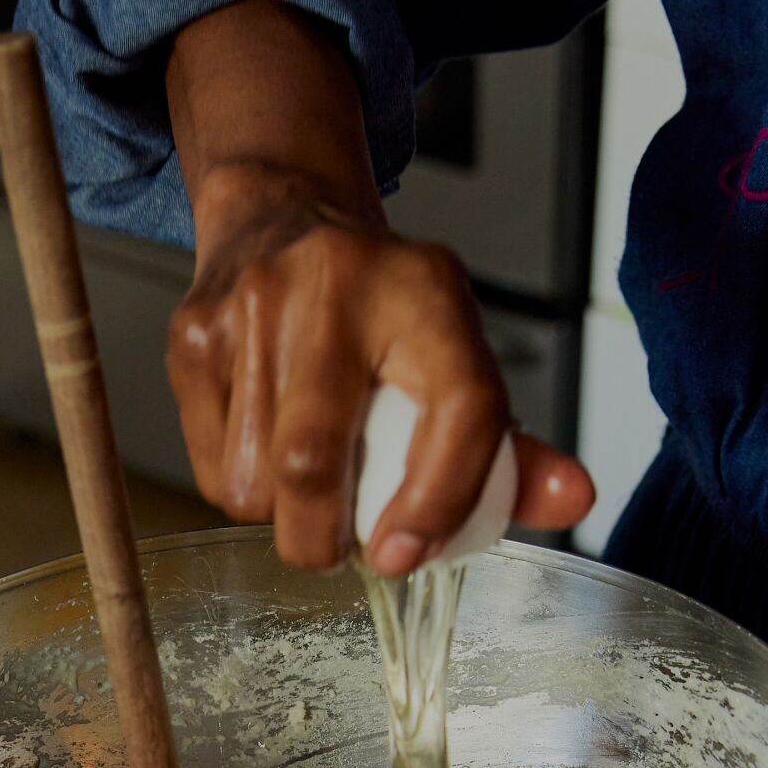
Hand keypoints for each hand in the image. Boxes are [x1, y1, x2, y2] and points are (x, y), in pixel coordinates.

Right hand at [161, 0, 590, 571]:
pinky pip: (212, 467)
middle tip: (343, 547)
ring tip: (306, 481)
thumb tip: (574, 501)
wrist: (280, 211)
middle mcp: (336, 286)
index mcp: (427, 291)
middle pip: (312, 461)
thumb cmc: (381, 313)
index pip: (455, 409)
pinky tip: (264, 448)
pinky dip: (242, 487)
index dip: (436, 500)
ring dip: (281, 515)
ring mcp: (252, 307)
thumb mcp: (454, 357)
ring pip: (255, 482)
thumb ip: (511, 447)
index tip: (406, 556)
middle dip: (324, 538)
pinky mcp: (193, 335)